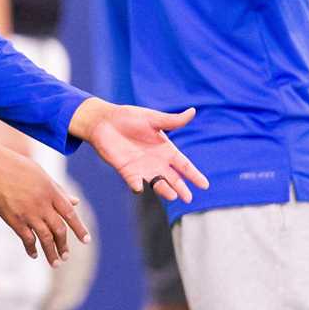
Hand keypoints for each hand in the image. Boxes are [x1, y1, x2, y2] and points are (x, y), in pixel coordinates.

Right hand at [0, 139, 90, 265]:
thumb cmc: (15, 165)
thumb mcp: (40, 174)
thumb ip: (59, 190)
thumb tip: (75, 202)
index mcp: (51, 191)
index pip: (70, 214)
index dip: (79, 228)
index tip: (86, 240)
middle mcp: (42, 204)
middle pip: (59, 229)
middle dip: (64, 245)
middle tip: (66, 256)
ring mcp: (28, 213)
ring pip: (45, 238)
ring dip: (52, 252)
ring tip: (56, 263)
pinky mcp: (14, 219)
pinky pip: (26, 238)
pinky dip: (31, 248)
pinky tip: (34, 254)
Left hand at [68, 99, 207, 202]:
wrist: (103, 121)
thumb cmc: (128, 117)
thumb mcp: (152, 118)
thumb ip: (172, 120)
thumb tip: (193, 111)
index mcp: (165, 149)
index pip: (184, 165)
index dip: (194, 175)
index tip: (205, 185)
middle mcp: (156, 162)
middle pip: (173, 179)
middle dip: (181, 188)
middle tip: (188, 198)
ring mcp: (142, 168)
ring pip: (157, 184)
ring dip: (164, 190)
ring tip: (172, 196)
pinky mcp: (127, 171)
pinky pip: (134, 182)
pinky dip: (136, 186)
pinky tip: (139, 187)